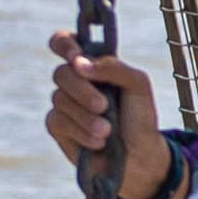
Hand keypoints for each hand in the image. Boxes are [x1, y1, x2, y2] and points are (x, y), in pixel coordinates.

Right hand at [44, 34, 166, 198]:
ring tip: (108, 131)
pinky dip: (80, 131)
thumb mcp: (138, 85)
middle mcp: (75, 81)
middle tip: (104, 106)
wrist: (139, 157)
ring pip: (59, 99)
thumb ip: (113, 67)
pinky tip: (98, 142)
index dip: (64, 44)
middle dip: (83, 91)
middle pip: (61, 73)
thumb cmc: (140, 117)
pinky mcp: (58, 126)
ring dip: (86, 117)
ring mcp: (64, 103)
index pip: (65, 42)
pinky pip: (57, 120)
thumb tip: (79, 63)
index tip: (76, 56)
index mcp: (92, 64)